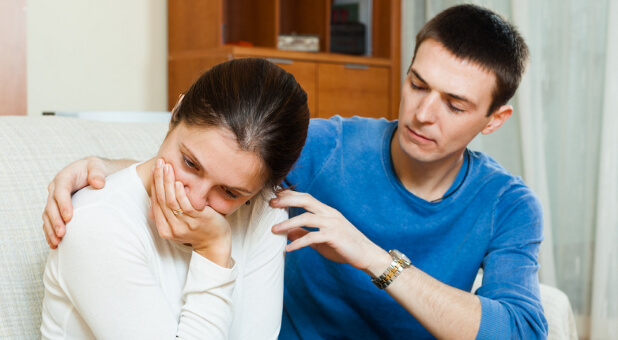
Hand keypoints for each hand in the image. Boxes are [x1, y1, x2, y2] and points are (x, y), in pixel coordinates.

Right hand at [42, 157, 107, 248]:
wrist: (92, 172)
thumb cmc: (95, 169)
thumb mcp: (98, 166)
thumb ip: (98, 173)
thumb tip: (99, 183)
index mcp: (64, 177)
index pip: (61, 191)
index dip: (63, 204)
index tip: (69, 217)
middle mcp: (55, 189)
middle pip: (51, 206)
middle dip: (56, 221)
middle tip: (62, 233)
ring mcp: (54, 200)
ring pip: (48, 216)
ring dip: (51, 229)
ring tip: (57, 242)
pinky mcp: (56, 209)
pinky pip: (49, 222)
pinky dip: (50, 233)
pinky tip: (55, 244)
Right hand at [151, 160, 231, 267]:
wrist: (215, 243)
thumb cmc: (198, 228)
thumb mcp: (178, 222)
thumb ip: (167, 212)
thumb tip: (156, 195)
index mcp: (164, 228)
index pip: (155, 202)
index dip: (154, 184)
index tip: (155, 169)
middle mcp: (171, 228)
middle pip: (160, 200)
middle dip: (158, 179)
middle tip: (160, 163)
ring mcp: (184, 225)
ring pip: (170, 201)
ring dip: (167, 182)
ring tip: (167, 167)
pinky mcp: (197, 220)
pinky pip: (185, 206)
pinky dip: (180, 193)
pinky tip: (179, 182)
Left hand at [269, 190, 387, 272]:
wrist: (367, 255)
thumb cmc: (345, 247)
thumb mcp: (321, 240)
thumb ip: (305, 234)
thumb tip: (288, 233)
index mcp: (327, 211)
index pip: (306, 197)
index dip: (290, 195)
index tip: (275, 195)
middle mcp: (329, 214)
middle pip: (305, 200)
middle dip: (287, 200)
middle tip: (271, 203)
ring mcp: (332, 224)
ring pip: (306, 218)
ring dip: (288, 223)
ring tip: (273, 229)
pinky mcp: (334, 236)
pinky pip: (312, 237)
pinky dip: (298, 243)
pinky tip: (288, 249)